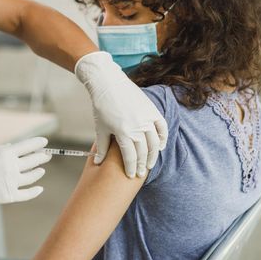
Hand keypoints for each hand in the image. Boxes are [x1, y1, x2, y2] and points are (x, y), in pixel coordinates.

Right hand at [0, 137, 51, 217]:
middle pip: (33, 160)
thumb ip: (3, 149)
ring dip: (39, 172)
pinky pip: (27, 194)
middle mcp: (11, 166)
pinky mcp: (9, 196)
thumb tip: (15, 148)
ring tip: (42, 170)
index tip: (44, 142)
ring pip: (32, 176)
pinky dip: (35, 191)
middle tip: (47, 155)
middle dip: (42, 156)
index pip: (28, 145)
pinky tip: (40, 188)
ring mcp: (11, 182)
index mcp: (6, 153)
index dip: (38, 143)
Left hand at [75, 52, 166, 176]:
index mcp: (123, 133)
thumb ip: (101, 147)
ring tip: (150, 164)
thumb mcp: (100, 128)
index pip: (130, 156)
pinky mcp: (152, 110)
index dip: (131, 168)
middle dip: (143, 165)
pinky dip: (163, 138)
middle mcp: (137, 127)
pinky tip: (160, 146)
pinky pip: (162, 127)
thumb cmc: (102, 106)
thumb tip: (97, 162)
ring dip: (153, 155)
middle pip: (143, 152)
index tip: (131, 175)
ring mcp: (146, 118)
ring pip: (154, 143)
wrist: (108, 84)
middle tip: (142, 174)